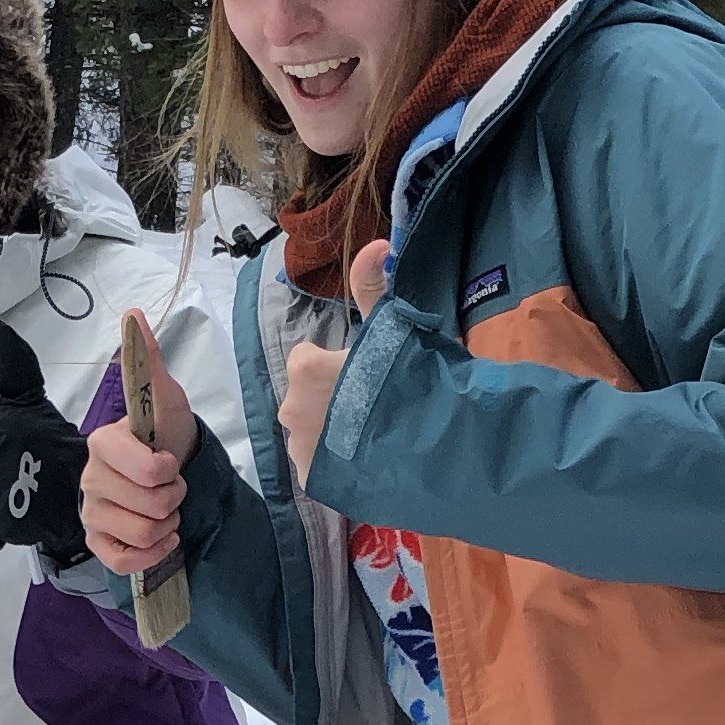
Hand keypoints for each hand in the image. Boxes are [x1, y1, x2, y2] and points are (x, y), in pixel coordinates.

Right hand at [74, 309, 196, 578]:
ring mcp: (91, 513)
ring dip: (165, 525)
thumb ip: (149, 362)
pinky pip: (122, 562)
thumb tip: (134, 315)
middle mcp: (89, 479)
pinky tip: (162, 539)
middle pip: (147, 505)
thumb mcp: (166, 396)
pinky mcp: (97, 544)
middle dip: (173, 499)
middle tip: (173, 488)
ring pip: (139, 534)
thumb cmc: (169, 435)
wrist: (176, 473)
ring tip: (167, 511)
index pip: (145, 469)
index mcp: (102, 443)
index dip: (167, 471)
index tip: (170, 461)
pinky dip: (150, 554)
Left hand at [278, 240, 388, 482]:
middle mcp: (290, 409)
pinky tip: (369, 460)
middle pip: (306, 396)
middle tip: (375, 405)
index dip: (336, 364)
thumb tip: (374, 243)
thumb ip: (372, 285)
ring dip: (333, 431)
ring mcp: (299, 450)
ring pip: (311, 431)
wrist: (434, 446)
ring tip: (375, 436)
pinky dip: (338, 462)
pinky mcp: (313, 481)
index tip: (365, 374)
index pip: (306, 360)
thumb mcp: (393, 327)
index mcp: (303, 370)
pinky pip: (321, 464)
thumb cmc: (410, 381)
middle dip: (332, 398)